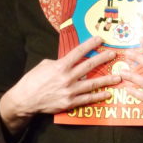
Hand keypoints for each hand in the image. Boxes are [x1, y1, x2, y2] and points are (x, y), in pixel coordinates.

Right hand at [0, 35, 119, 132]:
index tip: (100, 39)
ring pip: (92, 84)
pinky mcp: (70, 103)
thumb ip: (58, 62)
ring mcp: (69, 91)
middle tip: (114, 55)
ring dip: (107, 80)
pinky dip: (98, 96)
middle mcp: (67, 78)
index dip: (90, 44)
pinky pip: (87, 99)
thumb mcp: (43, 66)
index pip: (78, 52)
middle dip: (103, 59)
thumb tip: (69, 61)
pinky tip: (107, 94)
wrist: (25, 100)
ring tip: (118, 77)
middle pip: (89, 66)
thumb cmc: (32, 81)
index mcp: (60, 66)